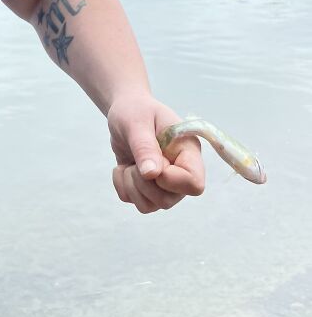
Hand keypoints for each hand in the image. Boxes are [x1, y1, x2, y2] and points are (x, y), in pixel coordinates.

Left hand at [107, 96, 204, 213]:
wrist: (125, 112)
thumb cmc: (135, 110)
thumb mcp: (136, 122)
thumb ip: (145, 146)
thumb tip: (152, 174)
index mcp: (188, 151)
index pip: (194, 183)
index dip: (170, 180)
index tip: (152, 164)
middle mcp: (181, 171)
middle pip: (169, 200)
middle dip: (143, 183)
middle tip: (134, 160)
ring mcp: (166, 183)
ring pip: (152, 206)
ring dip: (132, 187)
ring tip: (128, 164)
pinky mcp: (149, 189)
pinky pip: (137, 203)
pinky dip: (124, 188)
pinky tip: (123, 168)